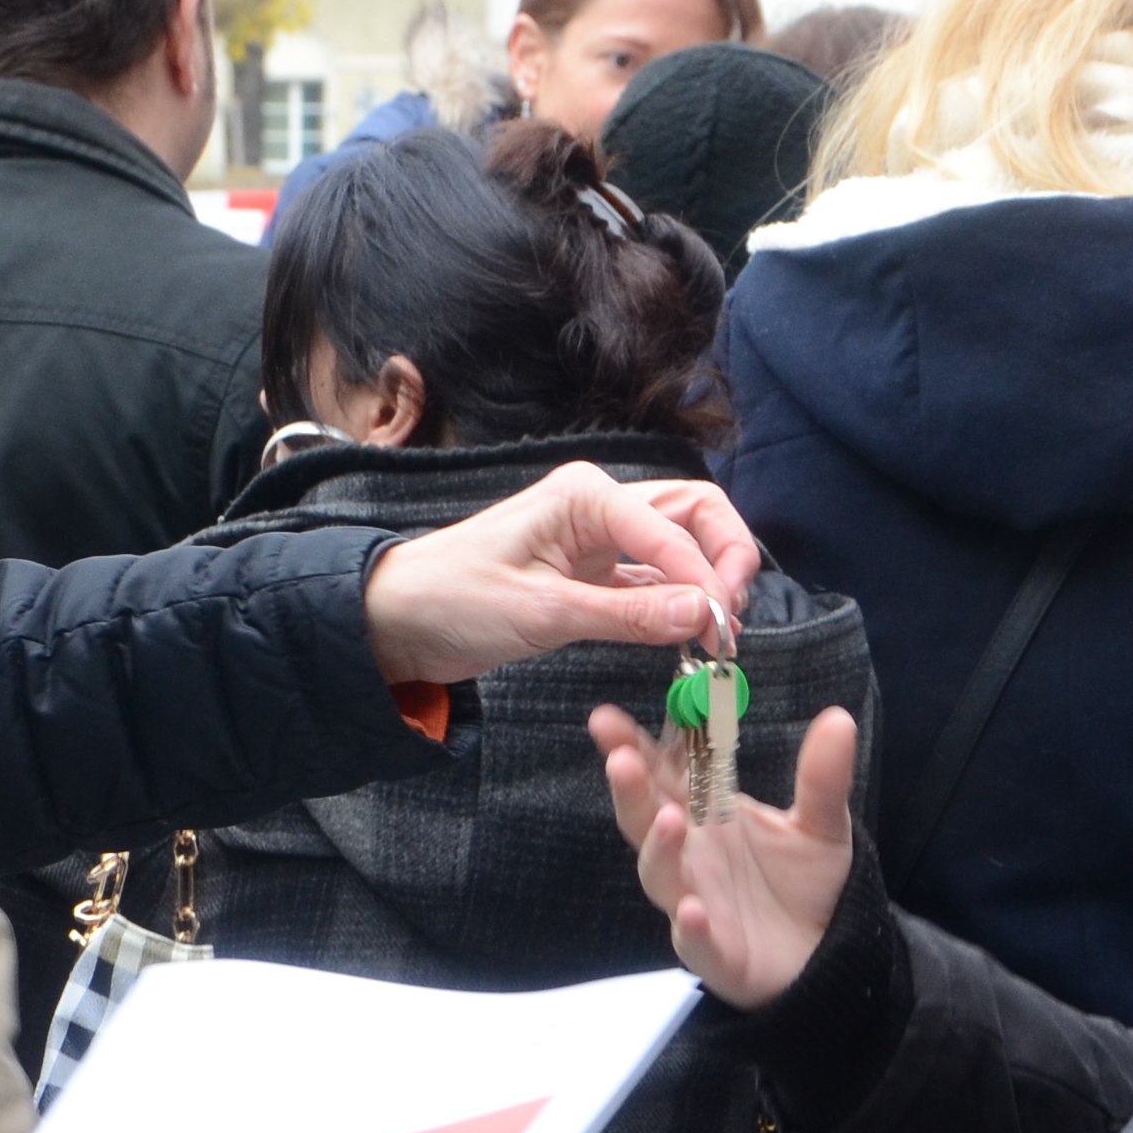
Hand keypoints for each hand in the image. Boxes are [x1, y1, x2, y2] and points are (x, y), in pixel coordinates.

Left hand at [362, 462, 759, 685]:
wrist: (397, 619)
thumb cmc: (452, 598)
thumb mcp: (544, 612)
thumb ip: (629, 616)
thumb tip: (704, 614)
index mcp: (586, 494)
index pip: (677, 524)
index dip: (708, 576)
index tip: (722, 628)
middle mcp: (600, 506)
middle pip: (695, 515)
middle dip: (726, 559)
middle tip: (734, 618)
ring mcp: (599, 539)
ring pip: (681, 548)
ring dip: (706, 584)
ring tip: (718, 637)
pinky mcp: (593, 575)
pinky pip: (653, 584)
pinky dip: (678, 606)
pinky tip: (689, 638)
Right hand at [594, 699, 860, 1012]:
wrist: (829, 954)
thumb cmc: (808, 885)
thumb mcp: (822, 825)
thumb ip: (822, 777)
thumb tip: (839, 719)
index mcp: (706, 818)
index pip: (661, 775)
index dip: (632, 748)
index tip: (606, 720)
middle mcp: (690, 857)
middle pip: (646, 820)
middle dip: (631, 791)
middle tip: (621, 760)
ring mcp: (695, 903)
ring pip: (661, 876)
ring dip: (658, 849)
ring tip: (669, 819)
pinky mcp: (716, 954)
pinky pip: (695, 941)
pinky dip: (690, 928)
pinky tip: (692, 910)